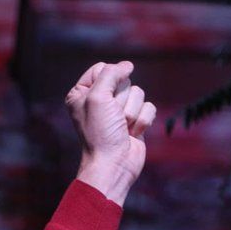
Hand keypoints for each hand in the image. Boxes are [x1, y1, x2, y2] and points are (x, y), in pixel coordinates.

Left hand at [66, 61, 155, 205]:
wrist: (113, 164)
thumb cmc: (100, 133)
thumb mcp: (98, 97)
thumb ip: (111, 74)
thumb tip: (127, 65)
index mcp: (82, 93)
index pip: (102, 68)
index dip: (108, 80)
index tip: (102, 99)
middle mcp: (99, 100)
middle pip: (123, 80)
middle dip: (121, 99)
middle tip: (112, 118)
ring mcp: (118, 110)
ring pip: (138, 93)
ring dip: (131, 112)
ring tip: (121, 128)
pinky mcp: (134, 120)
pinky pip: (149, 107)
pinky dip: (142, 121)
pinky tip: (131, 134)